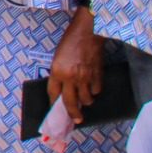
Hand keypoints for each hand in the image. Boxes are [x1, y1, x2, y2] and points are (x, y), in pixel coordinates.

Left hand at [47, 6, 102, 123]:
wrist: (87, 33)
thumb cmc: (70, 42)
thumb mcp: (58, 58)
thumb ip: (59, 74)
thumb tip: (63, 90)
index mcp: (57, 72)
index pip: (53, 94)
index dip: (55, 104)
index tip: (57, 112)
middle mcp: (70, 77)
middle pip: (70, 103)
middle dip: (73, 114)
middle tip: (76, 120)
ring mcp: (85, 78)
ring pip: (86, 99)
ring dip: (86, 101)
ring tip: (86, 99)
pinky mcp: (97, 76)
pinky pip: (97, 90)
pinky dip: (95, 91)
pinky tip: (93, 86)